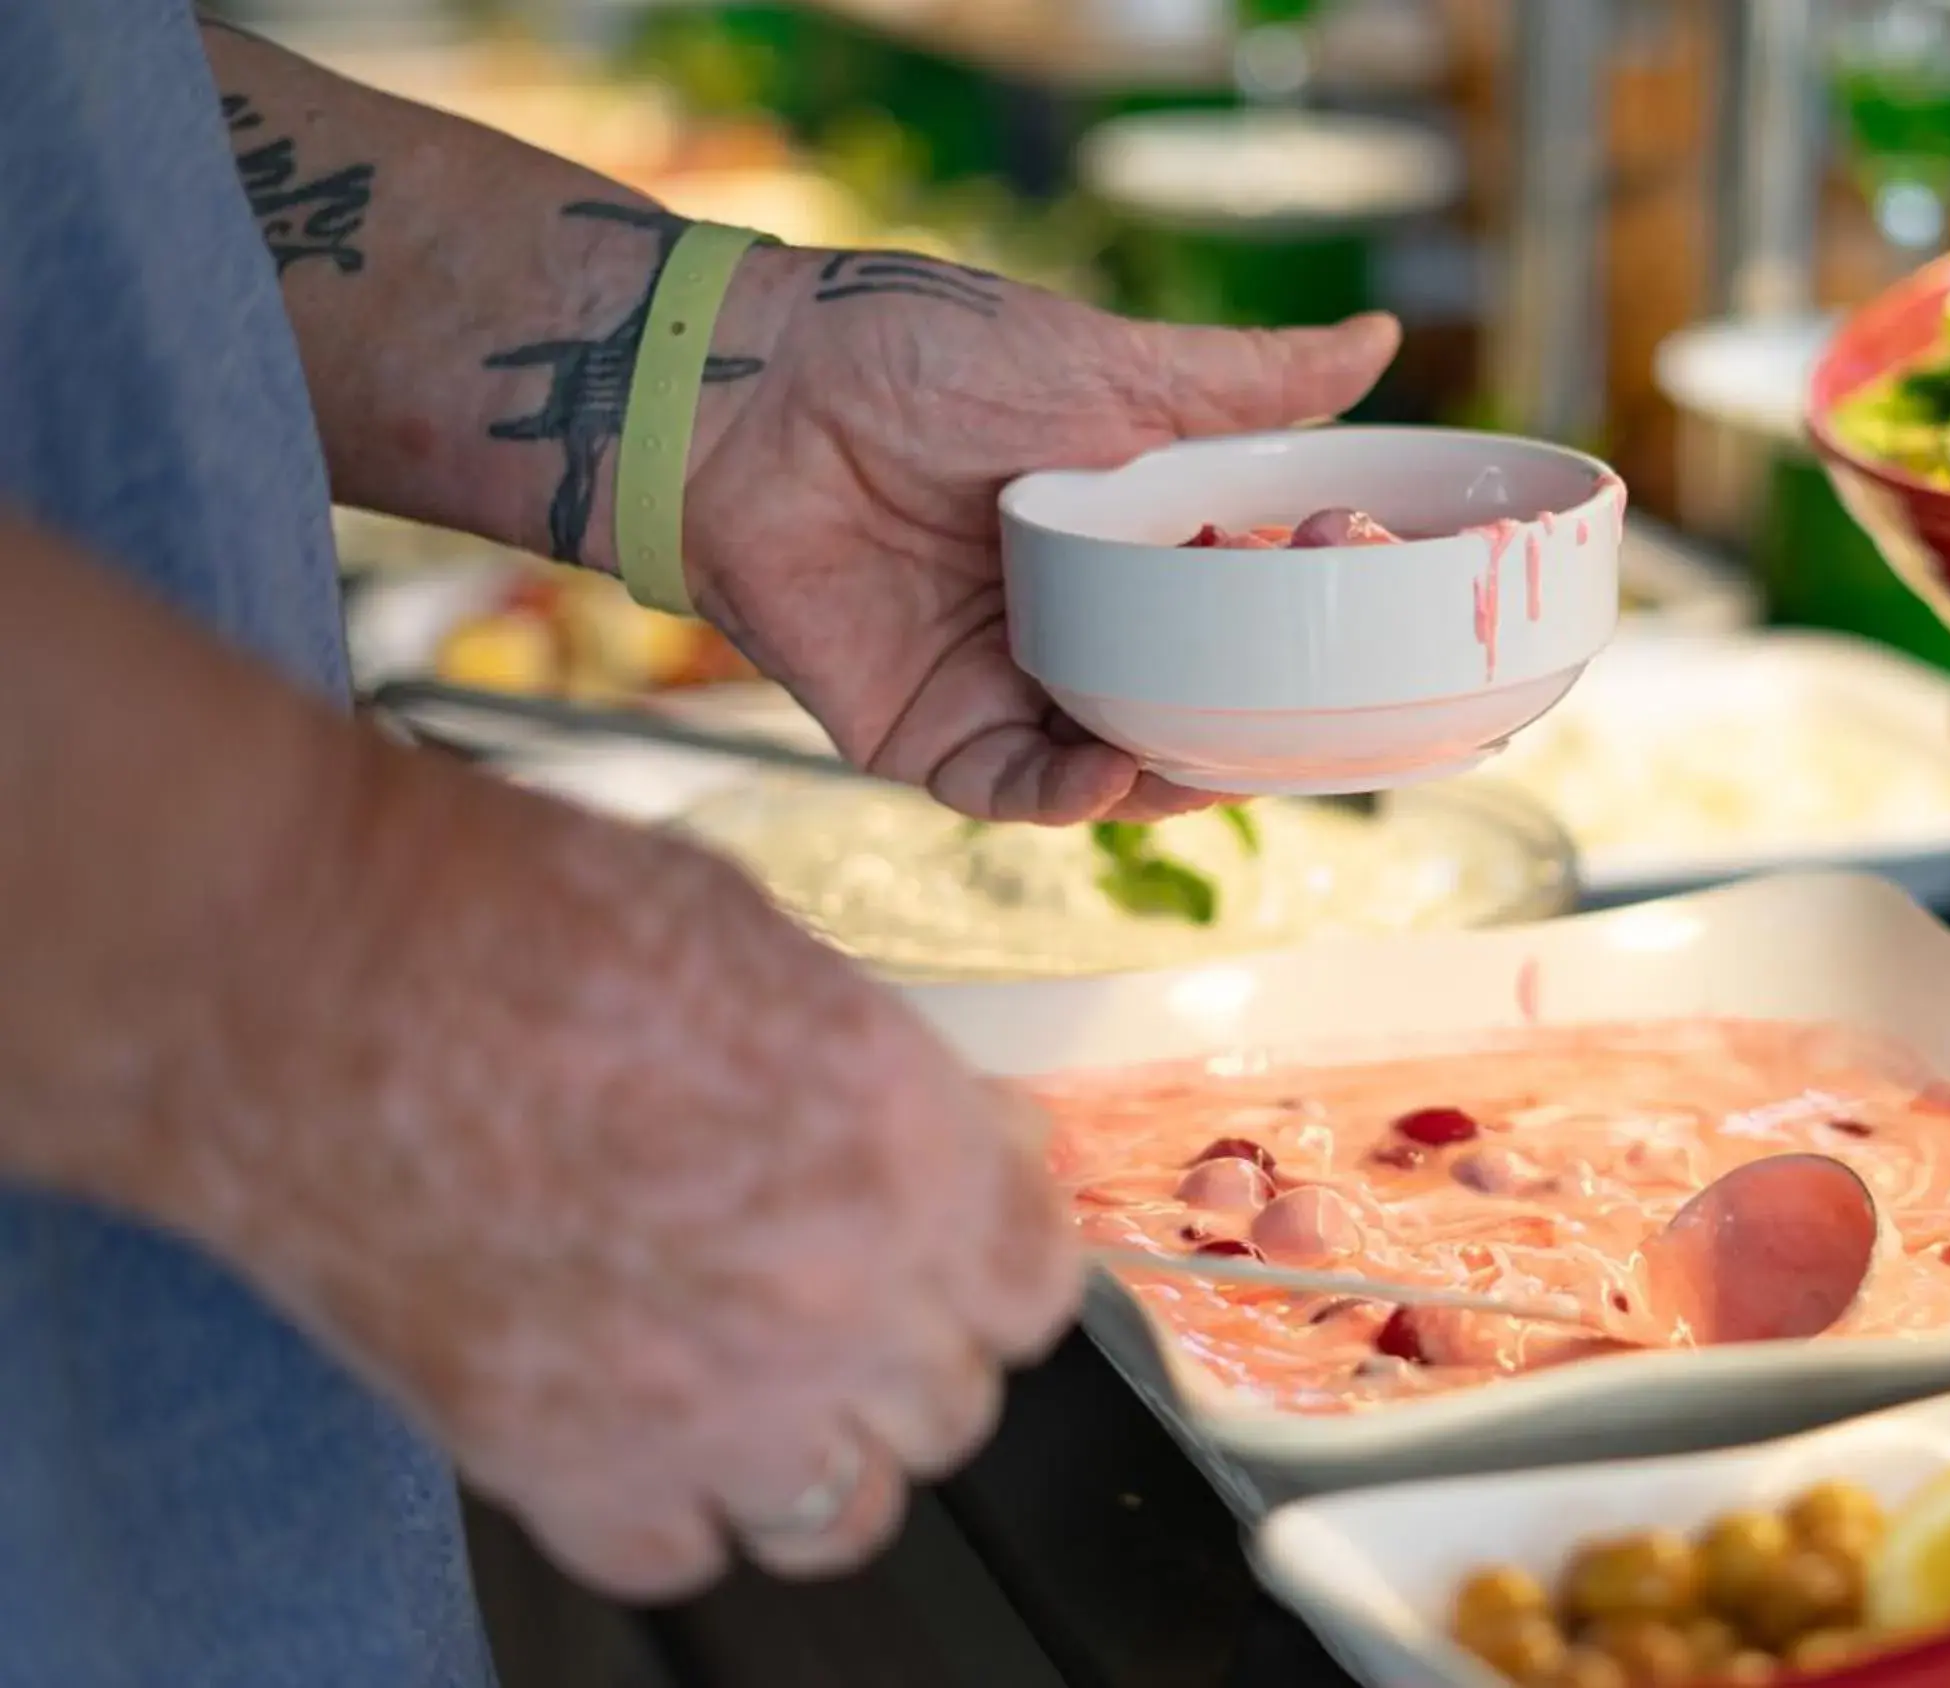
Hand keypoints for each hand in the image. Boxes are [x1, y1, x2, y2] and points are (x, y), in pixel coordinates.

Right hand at [171, 741, 1079, 1596]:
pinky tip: (638, 1421)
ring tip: (758, 1373)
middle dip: (911, 1344)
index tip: (958, 1238)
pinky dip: (674, 1508)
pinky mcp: (554, 1467)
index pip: (1038, 1284)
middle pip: (954, 1404)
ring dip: (821, 1446)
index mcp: (902, 1149)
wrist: (286, 964)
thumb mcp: (766, 944)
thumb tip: (956, 1142)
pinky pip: (680, 1557)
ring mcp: (698, 1403)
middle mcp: (830, 1296)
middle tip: (839, 1285)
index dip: (995, 1254)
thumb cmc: (505, 912)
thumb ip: (886, 1077)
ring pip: (843, 1511)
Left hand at [688, 249, 1399, 824]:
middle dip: (1255, 728)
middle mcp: (1075, 621)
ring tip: (1229, 762)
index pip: (1241, 616)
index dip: (1302, 636)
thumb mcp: (1116, 368)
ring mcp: (1003, 684)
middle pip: (1190, 707)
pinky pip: (1015, 791)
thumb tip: (1382, 340)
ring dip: (1177, 779)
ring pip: (1115, 767)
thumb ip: (1249, 381)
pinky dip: (1069, 797)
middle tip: (1316, 722)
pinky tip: (1111, 773)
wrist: (751, 396)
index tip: (1366, 631)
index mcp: (1127, 541)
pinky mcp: (926, 735)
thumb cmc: (920, 357)